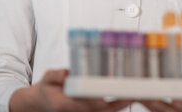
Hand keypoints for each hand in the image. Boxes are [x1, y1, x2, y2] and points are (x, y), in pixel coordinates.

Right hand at [9, 69, 132, 111]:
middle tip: (132, 94)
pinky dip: (119, 103)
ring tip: (137, 93)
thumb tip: (66, 73)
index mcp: (65, 104)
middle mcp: (78, 110)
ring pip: (107, 111)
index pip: (84, 104)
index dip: (96, 101)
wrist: (45, 101)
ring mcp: (86, 111)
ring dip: (121, 103)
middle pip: (101, 110)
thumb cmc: (48, 88)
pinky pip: (108, 109)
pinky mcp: (92, 110)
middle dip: (117, 103)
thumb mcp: (47, 78)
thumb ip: (56, 76)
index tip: (107, 97)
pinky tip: (130, 94)